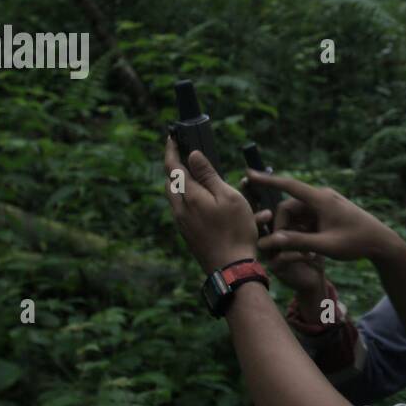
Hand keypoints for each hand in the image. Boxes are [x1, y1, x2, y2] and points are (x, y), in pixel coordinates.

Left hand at [164, 137, 257, 274]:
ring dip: (185, 186)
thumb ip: (209, 175)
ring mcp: (183, 224)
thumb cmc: (235, 231)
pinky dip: (193, 202)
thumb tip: (193, 155)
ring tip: (202, 182)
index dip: (170, 150)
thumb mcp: (228, 197)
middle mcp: (180, 209)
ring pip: (176, 198)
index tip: (171, 137)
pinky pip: (185, 212)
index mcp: (189, 196)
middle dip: (176, 168)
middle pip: (170, 183)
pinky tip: (212, 206)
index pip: (173, 166)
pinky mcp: (189, 235)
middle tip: (187, 158)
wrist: (231, 268)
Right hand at [245, 171, 399, 263]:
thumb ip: (298, 242)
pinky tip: (310, 248)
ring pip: (297, 215)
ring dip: (294, 231)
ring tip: (304, 253)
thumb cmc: (356, 243)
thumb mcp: (325, 246)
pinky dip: (303, 231)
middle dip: (282, 226)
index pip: (289, 185)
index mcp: (321, 200)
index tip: (249, 174)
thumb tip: (272, 241)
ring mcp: (326, 204)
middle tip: (284, 249)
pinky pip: (307, 219)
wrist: (381, 242)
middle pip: (289, 208)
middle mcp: (322, 197)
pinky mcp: (329, 212)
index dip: (267, 180)